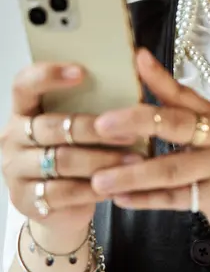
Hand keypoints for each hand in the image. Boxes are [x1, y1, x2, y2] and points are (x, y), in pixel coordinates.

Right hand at [0, 63, 140, 239]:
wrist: (59, 202)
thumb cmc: (73, 150)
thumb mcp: (76, 125)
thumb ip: (91, 102)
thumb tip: (135, 68)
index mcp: (23, 110)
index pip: (25, 84)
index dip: (49, 75)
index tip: (82, 72)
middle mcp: (13, 137)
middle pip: (52, 127)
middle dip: (95, 129)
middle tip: (131, 132)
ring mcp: (15, 169)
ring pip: (62, 160)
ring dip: (102, 160)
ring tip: (133, 160)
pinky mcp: (25, 199)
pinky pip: (63, 192)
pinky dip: (93, 188)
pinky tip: (116, 185)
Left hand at [92, 48, 209, 243]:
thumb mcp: (207, 132)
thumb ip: (177, 114)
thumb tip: (137, 91)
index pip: (181, 92)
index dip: (158, 76)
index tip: (137, 57)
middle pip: (175, 124)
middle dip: (136, 122)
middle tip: (101, 124)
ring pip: (170, 169)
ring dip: (132, 174)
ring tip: (98, 179)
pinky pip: (174, 200)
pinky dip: (146, 200)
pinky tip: (120, 200)